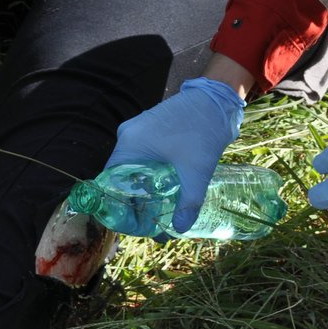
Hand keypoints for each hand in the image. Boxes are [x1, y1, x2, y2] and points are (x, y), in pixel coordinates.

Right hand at [104, 77, 242, 231]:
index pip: (110, 183)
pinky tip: (163, 192)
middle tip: (149, 224)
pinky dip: (149, 176)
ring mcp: (137, 131)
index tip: (134, 225)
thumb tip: (180, 229)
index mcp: (130, 144)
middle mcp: (127, 136)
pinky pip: (141, 158)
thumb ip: (189, 202)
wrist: (216, 100)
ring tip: (157, 212)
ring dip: (142, 190)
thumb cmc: (203, 131)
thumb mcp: (197, 172)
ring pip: (132, 169)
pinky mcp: (149, 130)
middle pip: (121, 178)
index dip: (120, 207)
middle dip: (134, 203)